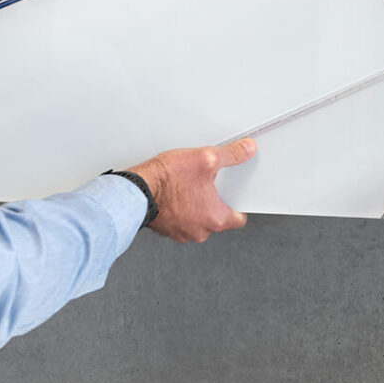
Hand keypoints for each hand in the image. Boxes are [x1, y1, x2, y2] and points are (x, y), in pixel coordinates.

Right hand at [128, 139, 255, 242]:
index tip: (234, 197)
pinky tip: (173, 195)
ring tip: (186, 188)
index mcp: (215, 218)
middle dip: (212, 202)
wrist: (137, 189)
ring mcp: (182, 233)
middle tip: (205, 185)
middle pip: (216, 218)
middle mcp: (200, 231)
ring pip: (197, 220)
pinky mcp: (166, 229)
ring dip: (194, 207)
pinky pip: (180, 221)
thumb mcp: (205, 159)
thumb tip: (246, 150)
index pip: (239, 219)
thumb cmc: (167, 179)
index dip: (238, 205)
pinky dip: (179, 211)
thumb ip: (230, 155)